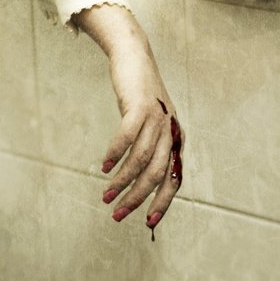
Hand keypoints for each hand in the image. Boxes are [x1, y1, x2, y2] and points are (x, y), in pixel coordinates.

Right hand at [103, 41, 183, 233]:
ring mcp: (157, 118)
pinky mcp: (140, 106)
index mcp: (176, 140)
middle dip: (136, 198)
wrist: (135, 57)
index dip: (162, 203)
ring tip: (106, 195)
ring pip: (141, 159)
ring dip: (122, 181)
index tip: (147, 223)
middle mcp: (171, 132)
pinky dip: (115, 154)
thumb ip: (151, 149)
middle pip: (156, 174)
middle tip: (117, 214)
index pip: (173, 179)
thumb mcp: (152, 125)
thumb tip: (140, 182)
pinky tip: (103, 166)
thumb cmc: (140, 96)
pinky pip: (127, 137)